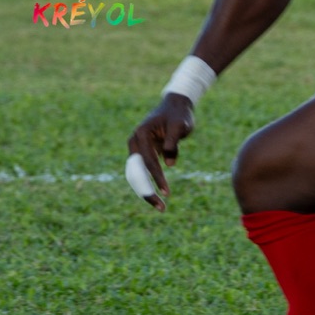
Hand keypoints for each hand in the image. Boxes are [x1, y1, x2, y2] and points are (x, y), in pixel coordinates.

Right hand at [126, 94, 194, 210]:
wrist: (176, 106)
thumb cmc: (179, 116)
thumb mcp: (180, 126)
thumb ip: (173, 144)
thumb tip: (169, 164)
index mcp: (141, 134)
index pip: (148, 161)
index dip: (157, 178)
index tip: (167, 193)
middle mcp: (134, 142)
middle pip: (136, 173)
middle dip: (147, 191)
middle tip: (161, 208)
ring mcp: (137, 148)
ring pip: (138, 176)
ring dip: (147, 191)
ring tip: (160, 207)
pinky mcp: (142, 153)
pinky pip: (143, 173)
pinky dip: (150, 185)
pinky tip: (159, 198)